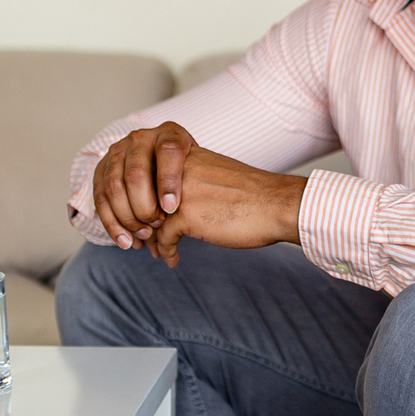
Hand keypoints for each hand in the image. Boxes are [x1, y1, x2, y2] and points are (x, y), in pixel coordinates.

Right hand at [92, 120, 199, 249]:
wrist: (164, 168)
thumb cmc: (188, 176)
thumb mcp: (197, 175)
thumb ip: (191, 190)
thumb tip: (185, 222)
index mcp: (169, 133)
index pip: (168, 151)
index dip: (168, 181)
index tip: (171, 209)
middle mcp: (140, 138)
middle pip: (136, 172)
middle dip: (145, 206)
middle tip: (157, 226)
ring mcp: (117, 152)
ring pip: (114, 186)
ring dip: (128, 217)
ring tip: (144, 236)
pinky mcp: (101, 169)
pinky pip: (100, 198)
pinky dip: (111, 223)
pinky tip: (125, 241)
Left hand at [92, 122, 302, 264]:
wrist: (277, 204)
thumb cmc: (252, 195)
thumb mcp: (213, 174)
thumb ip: (188, 181)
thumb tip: (164, 204)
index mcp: (182, 156)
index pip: (143, 176)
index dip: (137, 201)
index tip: (144, 219)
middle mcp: (175, 170)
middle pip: (138, 198)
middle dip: (136, 222)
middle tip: (141, 240)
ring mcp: (179, 192)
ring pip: (144, 219)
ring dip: (149, 240)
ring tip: (156, 251)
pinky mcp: (186, 215)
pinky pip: (162, 239)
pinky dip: (165, 252)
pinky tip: (174, 259)